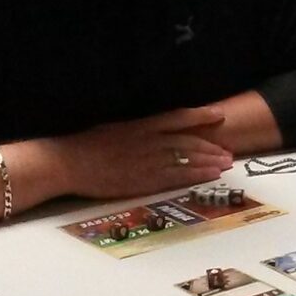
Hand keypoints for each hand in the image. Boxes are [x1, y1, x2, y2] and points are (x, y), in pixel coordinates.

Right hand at [50, 107, 234, 202]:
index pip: (177, 117)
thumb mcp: (112, 126)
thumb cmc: (83, 144)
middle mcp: (148, 141)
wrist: (66, 162)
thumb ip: (136, 127)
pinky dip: (195, 175)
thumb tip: (151, 126)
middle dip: (211, 145)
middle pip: (188, 141)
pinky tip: (210, 176)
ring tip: (226, 163)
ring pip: (186, 159)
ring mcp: (147, 161)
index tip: (219, 114)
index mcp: (139, 124)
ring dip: (209, 161)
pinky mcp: (143, 180)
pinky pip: (176, 177)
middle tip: (228, 150)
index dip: (200, 115)